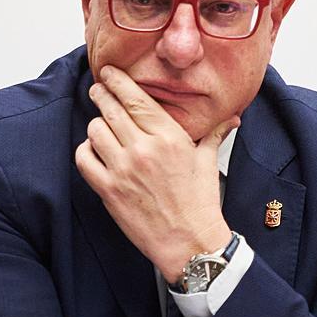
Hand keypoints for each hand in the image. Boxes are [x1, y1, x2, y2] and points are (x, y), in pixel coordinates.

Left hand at [76, 66, 236, 282]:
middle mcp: (144, 149)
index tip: (109, 73)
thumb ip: (214, 133)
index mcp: (170, 137)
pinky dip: (86, 151)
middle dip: (101, 94)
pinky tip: (94, 151)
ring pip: (95, 130)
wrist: (190, 242)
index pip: (136, 99)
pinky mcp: (109, 191)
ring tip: (101, 125)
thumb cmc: (200, 204)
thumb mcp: (208, 162)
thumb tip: (232, 118)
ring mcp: (124, 170)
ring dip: (97, 125)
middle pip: (111, 109)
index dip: (118, 81)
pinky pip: (84, 159)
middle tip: (98, 89)